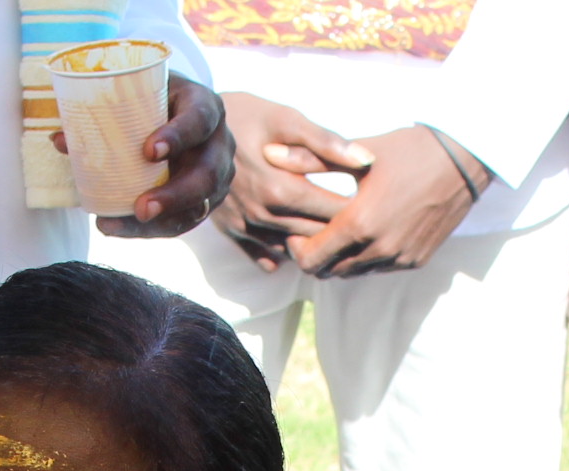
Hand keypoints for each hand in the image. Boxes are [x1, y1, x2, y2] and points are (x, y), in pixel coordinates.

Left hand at [92, 74, 233, 237]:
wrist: (179, 111)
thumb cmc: (154, 96)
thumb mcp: (136, 93)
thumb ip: (103, 110)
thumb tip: (59, 140)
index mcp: (205, 104)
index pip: (199, 120)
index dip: (178, 136)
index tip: (148, 151)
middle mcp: (219, 141)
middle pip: (207, 174)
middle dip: (175, 195)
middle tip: (141, 207)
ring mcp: (218, 174)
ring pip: (200, 205)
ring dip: (165, 219)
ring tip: (131, 223)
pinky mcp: (207, 199)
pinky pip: (185, 221)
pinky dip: (155, 229)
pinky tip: (123, 229)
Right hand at [210, 93, 369, 268]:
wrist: (193, 125)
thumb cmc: (246, 115)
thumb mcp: (287, 118)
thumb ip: (327, 141)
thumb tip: (367, 160)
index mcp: (280, 189)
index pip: (335, 211)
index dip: (360, 206)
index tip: (376, 199)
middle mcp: (263, 216)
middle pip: (318, 235)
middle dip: (343, 229)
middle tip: (366, 219)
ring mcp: (247, 228)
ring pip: (296, 250)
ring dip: (318, 244)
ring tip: (340, 230)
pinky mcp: (234, 233)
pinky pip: (268, 257)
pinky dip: (289, 253)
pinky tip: (303, 238)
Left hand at [288, 124, 490, 278]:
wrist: (463, 160)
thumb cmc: (408, 148)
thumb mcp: (357, 152)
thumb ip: (310, 159)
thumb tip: (268, 153)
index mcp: (360, 223)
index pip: (310, 259)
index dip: (297, 248)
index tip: (296, 227)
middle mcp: (380, 249)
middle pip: (329, 272)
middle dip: (316, 255)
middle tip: (313, 230)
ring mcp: (400, 258)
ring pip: (354, 273)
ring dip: (342, 258)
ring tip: (338, 230)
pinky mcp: (416, 260)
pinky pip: (380, 269)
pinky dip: (367, 257)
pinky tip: (366, 232)